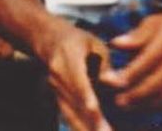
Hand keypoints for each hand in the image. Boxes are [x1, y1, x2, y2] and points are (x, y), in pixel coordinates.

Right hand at [33, 16, 113, 130]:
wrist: (47, 40)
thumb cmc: (77, 41)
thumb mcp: (94, 43)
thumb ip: (105, 64)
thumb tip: (114, 83)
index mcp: (68, 56)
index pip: (77, 78)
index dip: (85, 95)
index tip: (94, 109)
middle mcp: (57, 75)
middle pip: (74, 101)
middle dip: (91, 121)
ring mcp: (54, 89)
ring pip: (70, 113)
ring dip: (85, 129)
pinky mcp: (56, 98)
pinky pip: (68, 117)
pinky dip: (79, 128)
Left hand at [104, 3, 161, 111]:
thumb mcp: (157, 20)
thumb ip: (137, 34)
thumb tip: (116, 43)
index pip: (144, 63)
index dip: (125, 75)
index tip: (109, 80)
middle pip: (156, 84)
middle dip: (134, 96)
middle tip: (118, 100)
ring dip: (147, 105)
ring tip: (129, 106)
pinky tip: (151, 107)